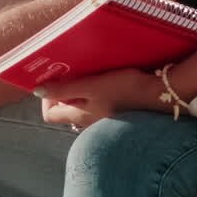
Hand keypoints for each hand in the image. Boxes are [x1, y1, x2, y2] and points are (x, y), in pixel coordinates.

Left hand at [41, 67, 162, 129]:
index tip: (53, 81)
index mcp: (79, 116)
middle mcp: (88, 123)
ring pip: (82, 108)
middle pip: (65, 111)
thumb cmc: (125, 90)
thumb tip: (36, 92)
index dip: (45, 99)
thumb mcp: (92, 86)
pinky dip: (94, 95)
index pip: (49, 115)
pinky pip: (98, 106)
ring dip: (79, 93)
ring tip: (86, 74)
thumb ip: (65, 89)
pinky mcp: (117, 114)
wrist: (160, 96)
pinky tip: (105, 81)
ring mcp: (103, 120)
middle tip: (69, 73)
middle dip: (62, 93)